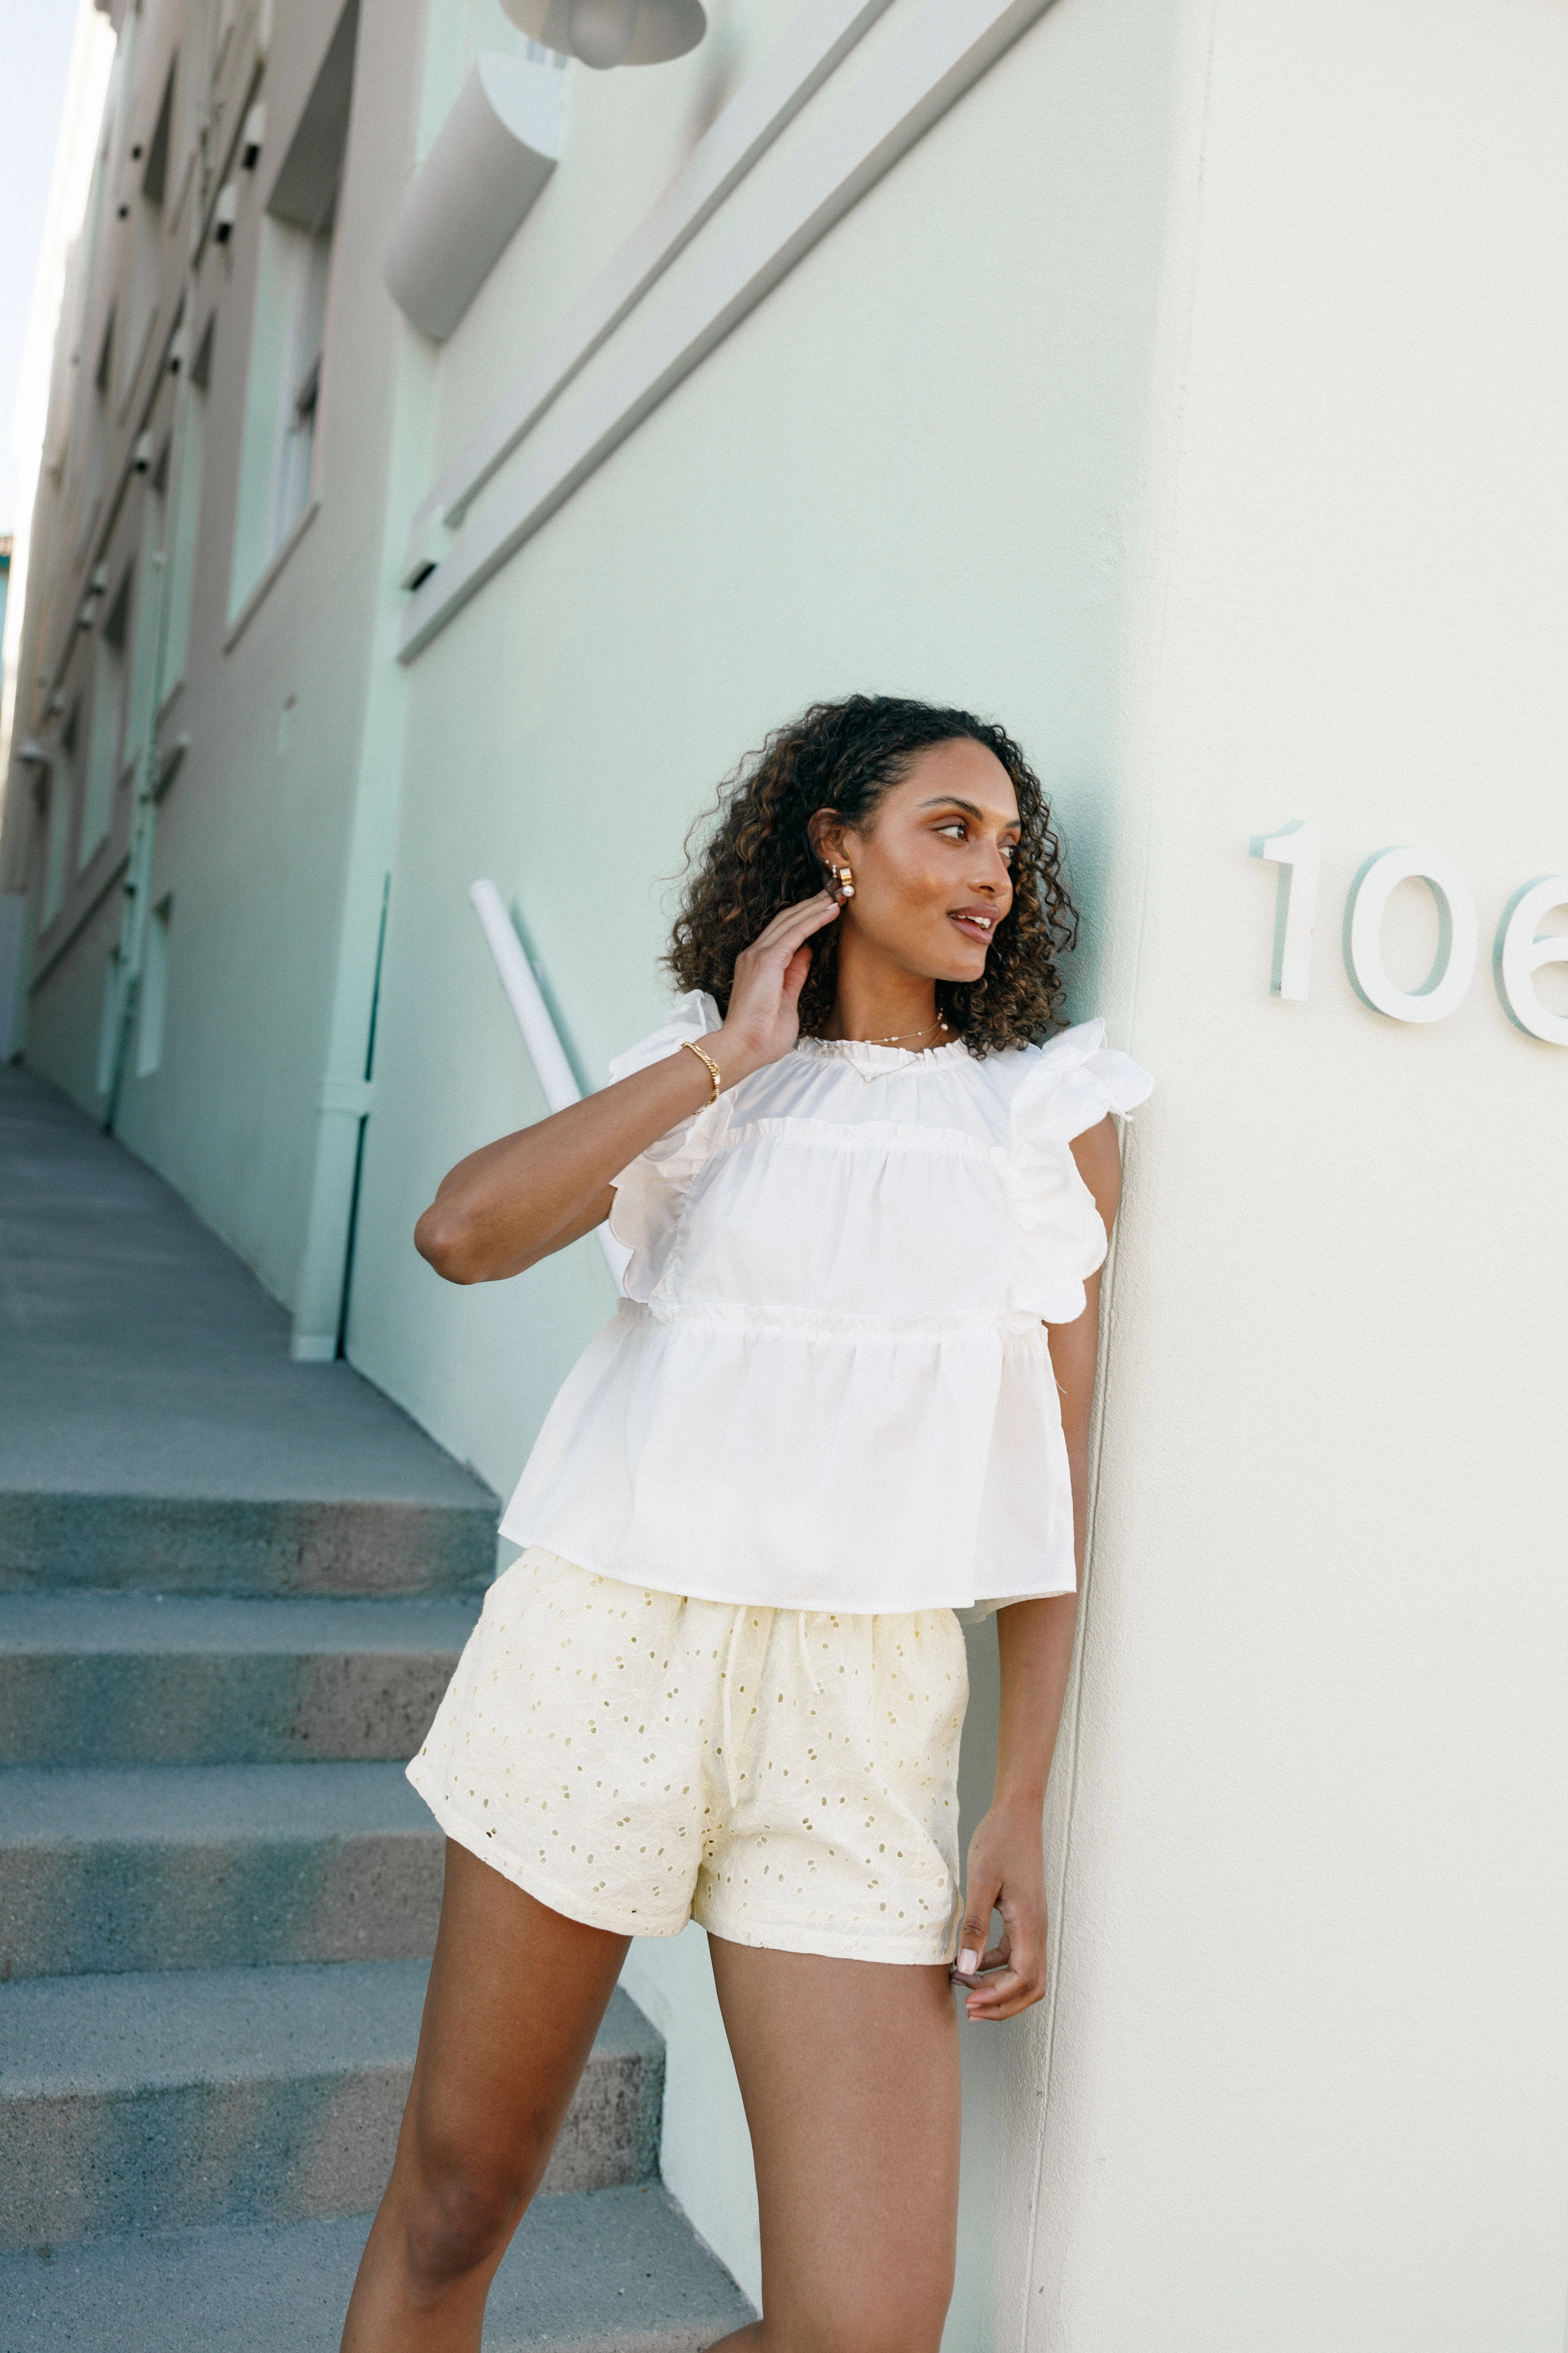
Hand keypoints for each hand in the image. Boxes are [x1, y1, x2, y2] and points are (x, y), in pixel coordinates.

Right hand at [709, 891, 840, 1082]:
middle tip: (837, 892)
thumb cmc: (762, 1035)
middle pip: (787, 919)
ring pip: (791, 921)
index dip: (807, 917)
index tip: (828, 908)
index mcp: (758, 964)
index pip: (784, 932)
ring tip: (838, 895)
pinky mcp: (767, 961)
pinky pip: (795, 933)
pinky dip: (814, 920)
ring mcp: (758, 956)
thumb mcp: (787, 999)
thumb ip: (795, 974)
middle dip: (813, 904)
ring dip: (816, 906)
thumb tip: (807, 952)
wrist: (743, 1048)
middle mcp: (754, 954)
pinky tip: (830, 910)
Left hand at [948, 1797, 1046, 2021]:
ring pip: (1025, 1974)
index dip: (998, 1998)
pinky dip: (995, 1968)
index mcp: (1029, 1923)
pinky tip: (969, 1963)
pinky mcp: (1024, 1917)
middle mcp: (1037, 1929)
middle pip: (1031, 1986)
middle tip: (970, 2010)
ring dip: (999, 1988)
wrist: (1016, 1814)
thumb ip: (974, 1926)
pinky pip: (1015, 1955)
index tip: (970, 2003)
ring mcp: (1032, 1924)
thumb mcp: (980, 1882)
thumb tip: (967, 1967)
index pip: (1023, 1978)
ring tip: (964, 1988)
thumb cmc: (999, 1841)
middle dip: (1003, 2004)